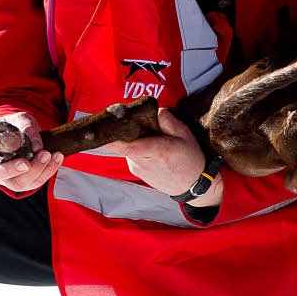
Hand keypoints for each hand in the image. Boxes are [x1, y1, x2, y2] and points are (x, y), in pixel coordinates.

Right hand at [0, 111, 63, 191]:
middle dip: (12, 169)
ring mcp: (7, 177)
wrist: (25, 137)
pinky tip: (57, 157)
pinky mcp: (24, 182)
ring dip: (35, 170)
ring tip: (48, 154)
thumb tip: (37, 147)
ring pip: (17, 183)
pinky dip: (48, 170)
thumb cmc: (18, 127)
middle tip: (26, 163)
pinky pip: (35, 182)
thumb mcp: (22, 120)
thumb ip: (26, 128)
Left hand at [108, 108, 222, 207]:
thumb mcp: (184, 133)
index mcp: (153, 151)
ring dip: (136, 139)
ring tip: (154, 139)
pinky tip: (153, 148)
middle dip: (128, 129)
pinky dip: (138, 147)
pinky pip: (132, 153)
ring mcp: (137, 168)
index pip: (124, 145)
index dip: (110, 136)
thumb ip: (167, 119)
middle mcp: (141, 161)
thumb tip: (153, 111)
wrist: (193, 184)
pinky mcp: (136, 171)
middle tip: (142, 123)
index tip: (103, 126)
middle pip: (124, 141)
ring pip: (128, 146)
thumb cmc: (190, 159)